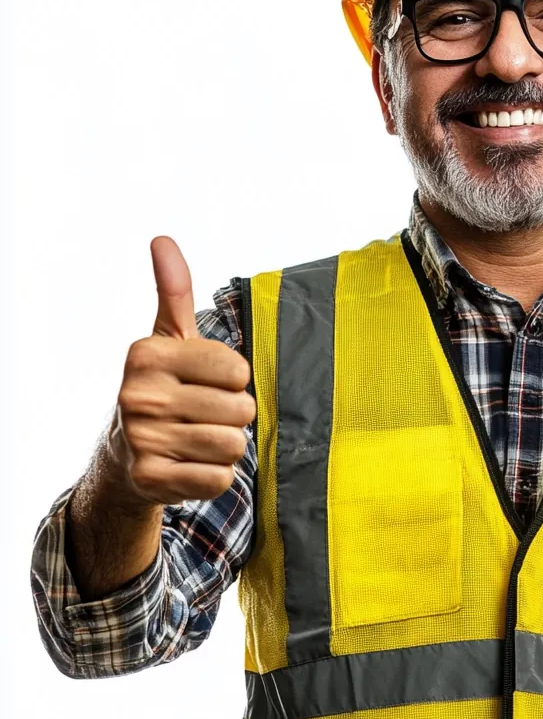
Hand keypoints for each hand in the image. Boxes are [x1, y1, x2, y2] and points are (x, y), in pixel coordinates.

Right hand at [108, 237, 254, 505]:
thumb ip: (173, 290)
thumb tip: (162, 239)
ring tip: (197, 439)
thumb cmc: (164, 386)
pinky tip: (189, 465)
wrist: (125, 455)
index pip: (237, 369)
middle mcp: (137, 395)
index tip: (207, 382)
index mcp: (147, 354)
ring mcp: (141, 439)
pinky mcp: (149, 479)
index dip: (234, 380)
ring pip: (233, 445)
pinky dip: (214, 476)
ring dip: (226, 446)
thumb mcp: (169, 337)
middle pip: (240, 409)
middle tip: (203, 414)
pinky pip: (218, 479)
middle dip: (233, 415)